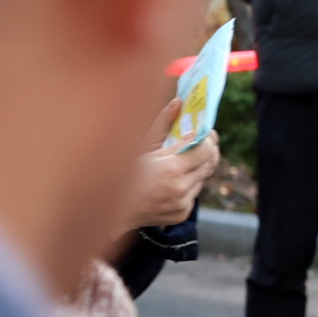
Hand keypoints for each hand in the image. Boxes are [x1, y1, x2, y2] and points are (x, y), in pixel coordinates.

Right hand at [122, 106, 220, 230]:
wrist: (109, 211)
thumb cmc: (119, 172)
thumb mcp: (140, 145)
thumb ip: (162, 124)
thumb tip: (178, 103)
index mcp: (171, 169)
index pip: (205, 149)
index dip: (207, 138)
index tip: (205, 131)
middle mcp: (180, 188)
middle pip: (208, 164)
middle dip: (206, 151)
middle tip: (200, 141)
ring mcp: (182, 204)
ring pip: (202, 178)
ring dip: (196, 168)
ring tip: (181, 160)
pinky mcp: (181, 213)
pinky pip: (193, 193)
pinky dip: (187, 184)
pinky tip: (172, 179)